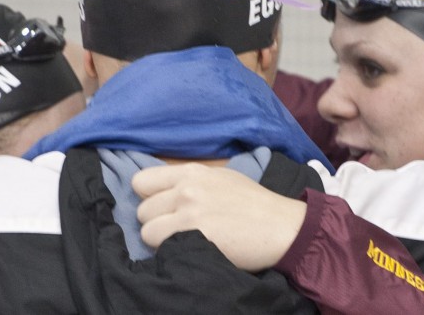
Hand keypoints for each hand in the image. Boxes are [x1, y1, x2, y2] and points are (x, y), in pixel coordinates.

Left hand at [132, 162, 305, 271]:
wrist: (281, 226)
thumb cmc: (254, 204)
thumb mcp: (221, 179)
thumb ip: (191, 182)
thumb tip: (165, 192)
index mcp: (192, 172)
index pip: (142, 181)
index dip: (149, 198)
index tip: (162, 208)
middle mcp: (186, 188)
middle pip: (142, 209)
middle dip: (156, 221)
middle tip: (177, 229)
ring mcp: (189, 212)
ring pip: (146, 230)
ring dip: (161, 239)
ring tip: (183, 240)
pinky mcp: (193, 235)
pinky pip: (160, 246)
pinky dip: (170, 252)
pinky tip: (190, 249)